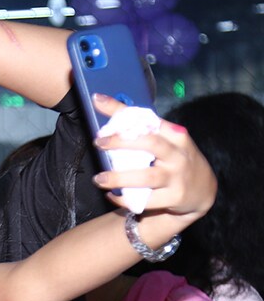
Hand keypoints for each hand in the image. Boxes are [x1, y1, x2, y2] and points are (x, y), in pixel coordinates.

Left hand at [92, 94, 216, 218]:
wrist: (203, 190)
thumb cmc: (175, 159)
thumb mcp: (163, 138)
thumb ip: (133, 121)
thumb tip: (98, 99)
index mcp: (174, 135)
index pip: (148, 119)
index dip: (123, 112)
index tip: (97, 103)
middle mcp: (177, 154)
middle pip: (150, 144)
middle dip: (122, 142)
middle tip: (98, 143)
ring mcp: (177, 177)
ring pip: (147, 176)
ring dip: (120, 178)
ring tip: (99, 179)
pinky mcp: (174, 197)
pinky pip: (146, 200)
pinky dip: (125, 199)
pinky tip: (111, 195)